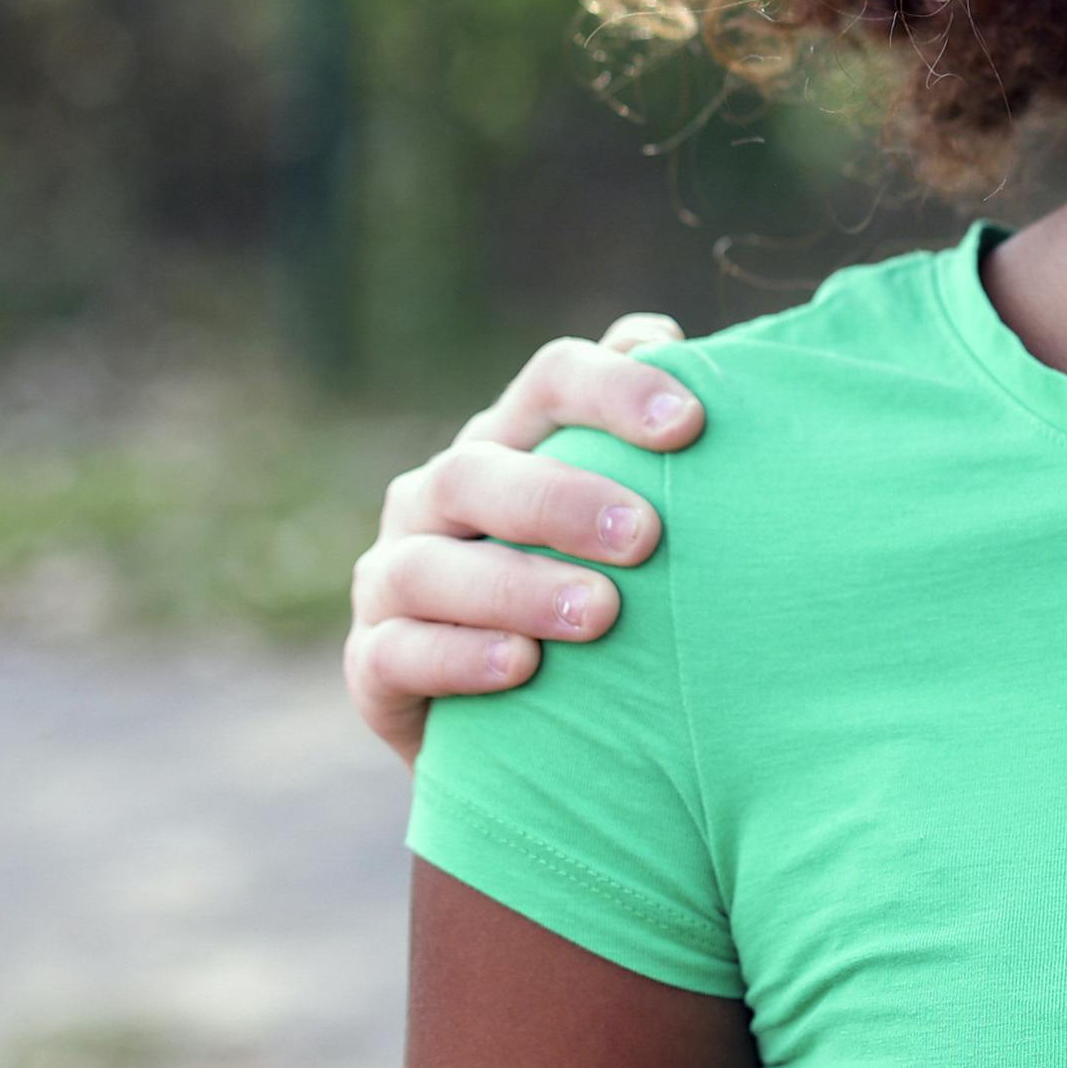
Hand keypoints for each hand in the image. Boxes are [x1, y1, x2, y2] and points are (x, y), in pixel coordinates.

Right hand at [344, 314, 708, 765]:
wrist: (534, 714)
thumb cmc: (610, 578)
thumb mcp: (638, 510)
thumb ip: (664, 440)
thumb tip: (695, 353)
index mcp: (511, 437)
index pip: (552, 381)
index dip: (613, 389)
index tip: (690, 423)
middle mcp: (438, 494)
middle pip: (479, 469)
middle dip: (562, 500)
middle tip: (647, 536)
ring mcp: (393, 575)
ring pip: (427, 566)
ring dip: (515, 586)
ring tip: (600, 614)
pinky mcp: (371, 661)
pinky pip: (395, 654)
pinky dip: (459, 658)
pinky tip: (523, 667)